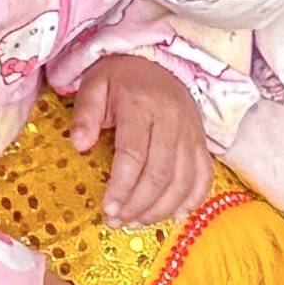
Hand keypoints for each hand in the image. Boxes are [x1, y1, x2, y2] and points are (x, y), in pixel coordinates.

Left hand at [68, 51, 209, 229]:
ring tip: (135, 222)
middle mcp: (172, 121)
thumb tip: (79, 145)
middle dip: (138, 205)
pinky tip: (172, 216)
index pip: (134, 154)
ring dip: (160, 209)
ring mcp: (192, 134)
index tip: (107, 208)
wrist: (157, 62)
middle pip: (160, 173)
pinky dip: (191, 201)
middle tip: (117, 221)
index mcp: (142, 105)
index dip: (122, 186)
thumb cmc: (120, 78)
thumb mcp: (93, 85)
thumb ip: (84, 114)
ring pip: (183, 181)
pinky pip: (204, 178)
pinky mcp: (202, 143)